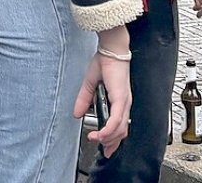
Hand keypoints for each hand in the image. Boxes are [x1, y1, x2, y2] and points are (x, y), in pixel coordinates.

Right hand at [74, 28, 132, 156]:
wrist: (110, 50)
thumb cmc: (104, 62)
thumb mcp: (89, 84)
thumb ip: (83, 100)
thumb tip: (76, 113)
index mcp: (119, 100)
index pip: (120, 125)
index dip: (114, 138)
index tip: (106, 147)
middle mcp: (124, 103)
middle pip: (122, 131)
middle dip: (113, 143)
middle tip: (104, 151)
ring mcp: (124, 102)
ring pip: (120, 128)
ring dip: (109, 138)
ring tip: (97, 141)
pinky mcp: (121, 99)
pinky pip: (117, 119)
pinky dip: (110, 129)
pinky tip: (102, 134)